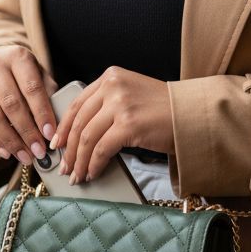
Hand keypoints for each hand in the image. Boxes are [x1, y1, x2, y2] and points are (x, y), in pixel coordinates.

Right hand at [0, 46, 57, 163]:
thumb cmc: (22, 73)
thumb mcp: (38, 74)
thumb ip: (48, 95)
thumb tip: (56, 127)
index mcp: (17, 56)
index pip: (31, 87)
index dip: (41, 113)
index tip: (50, 134)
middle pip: (11, 104)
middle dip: (27, 132)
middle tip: (39, 152)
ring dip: (11, 141)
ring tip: (25, 156)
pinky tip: (7, 152)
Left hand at [51, 66, 174, 183]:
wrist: (193, 114)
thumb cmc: (165, 109)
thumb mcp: (132, 94)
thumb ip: (108, 103)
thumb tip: (81, 133)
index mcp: (111, 76)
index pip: (78, 102)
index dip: (64, 126)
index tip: (57, 143)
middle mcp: (113, 86)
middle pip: (79, 122)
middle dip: (69, 149)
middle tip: (65, 166)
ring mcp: (121, 104)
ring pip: (87, 137)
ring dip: (80, 161)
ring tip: (78, 175)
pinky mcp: (129, 124)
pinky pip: (101, 149)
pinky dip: (94, 164)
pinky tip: (93, 173)